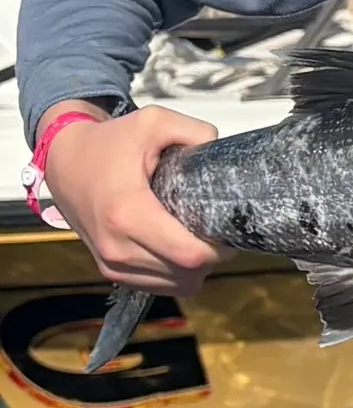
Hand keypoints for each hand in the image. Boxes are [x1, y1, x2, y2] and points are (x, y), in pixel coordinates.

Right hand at [41, 101, 230, 297]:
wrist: (65, 161)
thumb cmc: (110, 142)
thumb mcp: (155, 121)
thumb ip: (195, 131)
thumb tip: (218, 149)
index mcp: (130, 214)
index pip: (189, 255)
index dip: (220, 249)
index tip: (232, 228)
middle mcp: (118, 247)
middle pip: (186, 276)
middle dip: (212, 257)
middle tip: (221, 229)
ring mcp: (111, 263)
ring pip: (173, 286)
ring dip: (194, 268)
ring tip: (200, 236)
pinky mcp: (109, 269)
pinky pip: (154, 285)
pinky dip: (174, 273)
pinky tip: (179, 246)